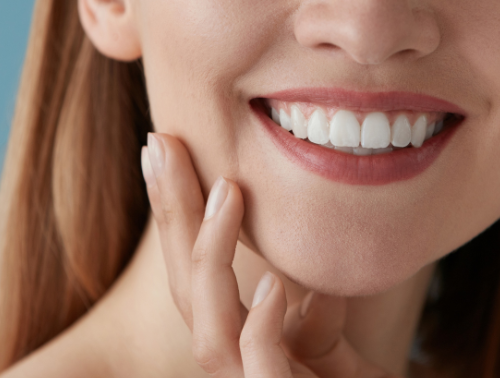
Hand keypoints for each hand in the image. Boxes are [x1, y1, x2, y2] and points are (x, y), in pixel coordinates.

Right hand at [140, 133, 395, 377]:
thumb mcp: (339, 357)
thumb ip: (313, 320)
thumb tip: (298, 275)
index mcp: (243, 353)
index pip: (195, 276)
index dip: (178, 215)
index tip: (167, 146)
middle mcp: (237, 373)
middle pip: (185, 290)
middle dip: (171, 216)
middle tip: (161, 144)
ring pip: (208, 331)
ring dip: (213, 255)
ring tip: (228, 191)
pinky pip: (261, 372)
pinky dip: (265, 329)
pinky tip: (278, 285)